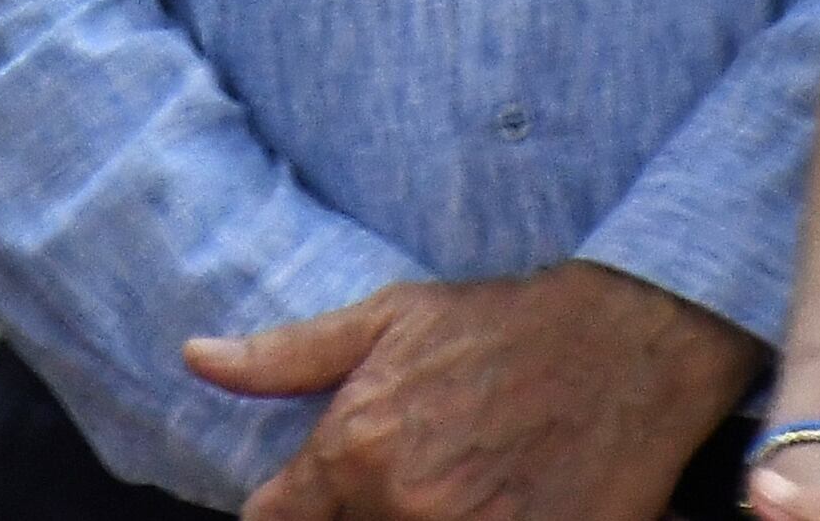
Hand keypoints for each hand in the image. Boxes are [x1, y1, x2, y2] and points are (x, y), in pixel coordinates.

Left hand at [188, 261, 768, 520]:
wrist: (623, 347)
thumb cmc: (499, 328)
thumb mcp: (388, 319)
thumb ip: (286, 356)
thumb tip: (196, 358)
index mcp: (358, 450)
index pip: (280, 517)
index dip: (291, 507)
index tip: (313, 494)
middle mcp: (406, 505)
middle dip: (360, 511)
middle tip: (412, 468)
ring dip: (407, 517)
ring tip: (452, 479)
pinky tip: (489, 499)